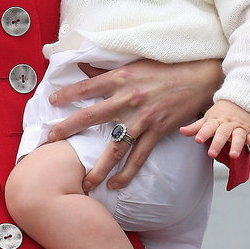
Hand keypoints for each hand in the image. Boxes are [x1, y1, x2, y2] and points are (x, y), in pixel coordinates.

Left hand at [46, 58, 222, 190]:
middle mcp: (127, 99)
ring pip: (114, 147)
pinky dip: (127, 174)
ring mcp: (142, 119)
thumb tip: (81, 67)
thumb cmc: (165, 67)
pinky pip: (139, 157)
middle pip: (90, 117)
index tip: (51, 102)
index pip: (85, 87)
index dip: (66, 94)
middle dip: (67, 129)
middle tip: (49, 141)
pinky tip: (115, 185)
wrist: (199, 77)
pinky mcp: (157, 132)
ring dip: (98, 167)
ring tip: (84, 183)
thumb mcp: (133, 63)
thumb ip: (106, 70)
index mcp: (119, 79)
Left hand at [179, 99, 249, 159]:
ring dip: (236, 146)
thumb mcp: (208, 118)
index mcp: (216, 120)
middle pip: (222, 133)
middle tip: (211, 154)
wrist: (242, 101)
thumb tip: (181, 131)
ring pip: (239, 136)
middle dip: (217, 143)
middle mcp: (228, 124)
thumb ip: (196, 127)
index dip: (203, 133)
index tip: (198, 140)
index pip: (208, 126)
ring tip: (233, 155)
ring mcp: (240, 128)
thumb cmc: (221, 113)